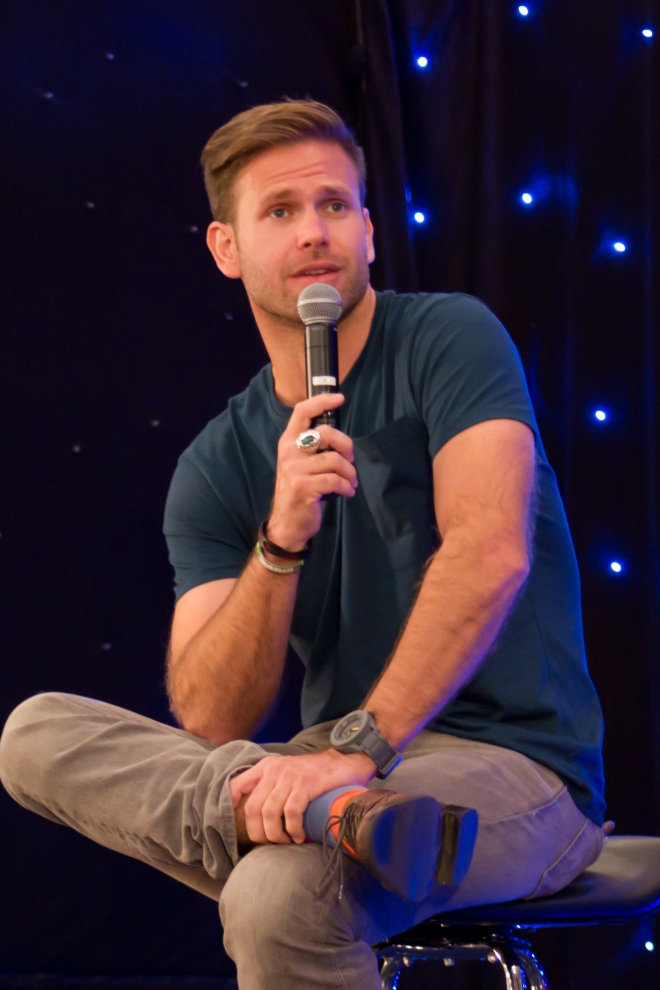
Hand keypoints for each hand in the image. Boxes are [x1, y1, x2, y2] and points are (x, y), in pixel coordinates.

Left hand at [230, 748, 375, 845]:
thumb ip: (270, 785)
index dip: (231, 806)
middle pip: (252, 808)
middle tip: (269, 842)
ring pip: (269, 813)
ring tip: (285, 841)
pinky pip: (291, 813)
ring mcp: (289, 776)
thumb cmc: (314, 773)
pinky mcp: (306, 784)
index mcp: (266, 767)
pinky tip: (298, 836)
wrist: (344, 761)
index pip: (237, 785)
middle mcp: (274, 770)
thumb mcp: (286, 772)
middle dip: (257, 832)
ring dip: (275, 834)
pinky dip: (293, 830)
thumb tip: (256, 813)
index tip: (236, 823)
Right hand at [267, 393, 357, 550]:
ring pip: (334, 460)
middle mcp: (289, 452)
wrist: (287, 524)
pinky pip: (335, 480)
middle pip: (325, 433)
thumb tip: (339, 438)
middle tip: (349, 459)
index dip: (322, 402)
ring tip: (350, 481)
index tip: (339, 398)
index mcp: (288, 442)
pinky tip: (347, 492)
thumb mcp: (300, 465)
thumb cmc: (299, 492)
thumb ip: (313, 449)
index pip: (301, 412)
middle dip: (345, 445)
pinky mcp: (304, 487)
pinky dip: (346, 486)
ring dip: (349, 472)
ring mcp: (294, 470)